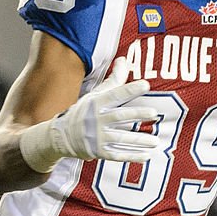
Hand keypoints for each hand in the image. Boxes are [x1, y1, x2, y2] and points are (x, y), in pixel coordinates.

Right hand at [19, 57, 158, 171]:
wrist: (61, 136)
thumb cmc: (84, 111)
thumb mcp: (96, 94)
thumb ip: (114, 79)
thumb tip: (124, 59)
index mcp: (97, 103)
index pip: (115, 94)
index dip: (130, 89)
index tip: (146, 84)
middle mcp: (97, 120)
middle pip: (120, 116)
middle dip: (137, 114)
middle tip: (154, 112)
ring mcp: (97, 137)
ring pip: (121, 138)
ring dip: (140, 140)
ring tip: (156, 140)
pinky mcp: (99, 152)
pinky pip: (118, 155)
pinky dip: (133, 156)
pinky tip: (147, 155)